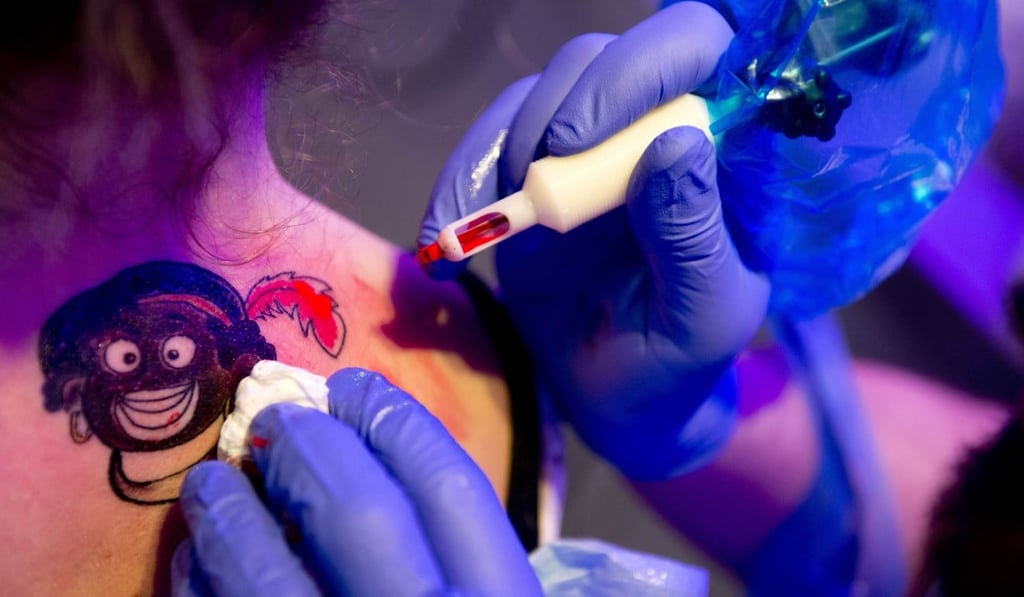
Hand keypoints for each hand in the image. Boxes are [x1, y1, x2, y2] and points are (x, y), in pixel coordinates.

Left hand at [171, 367, 540, 596]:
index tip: (354, 387)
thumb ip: (471, 547)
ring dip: (227, 512)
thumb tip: (384, 454)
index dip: (392, 418)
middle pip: (356, 511)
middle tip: (278, 420)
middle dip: (306, 446)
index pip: (446, 482)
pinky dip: (202, 580)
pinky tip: (201, 559)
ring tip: (212, 483)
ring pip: (264, 573)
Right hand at [419, 2, 769, 478]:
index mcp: (726, 155)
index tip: (590, 136)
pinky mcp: (536, 175)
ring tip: (489, 225)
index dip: (648, 65)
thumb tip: (675, 144)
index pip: (709, 53)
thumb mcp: (704, 316)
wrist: (612, 401)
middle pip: (610, 56)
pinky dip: (462, 180)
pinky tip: (444, 231)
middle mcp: (657, 131)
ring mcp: (593, 151)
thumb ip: (693, 236)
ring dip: (505, 145)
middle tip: (542, 173)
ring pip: (544, 90)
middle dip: (565, 104)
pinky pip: (494, 143)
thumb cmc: (678, 363)